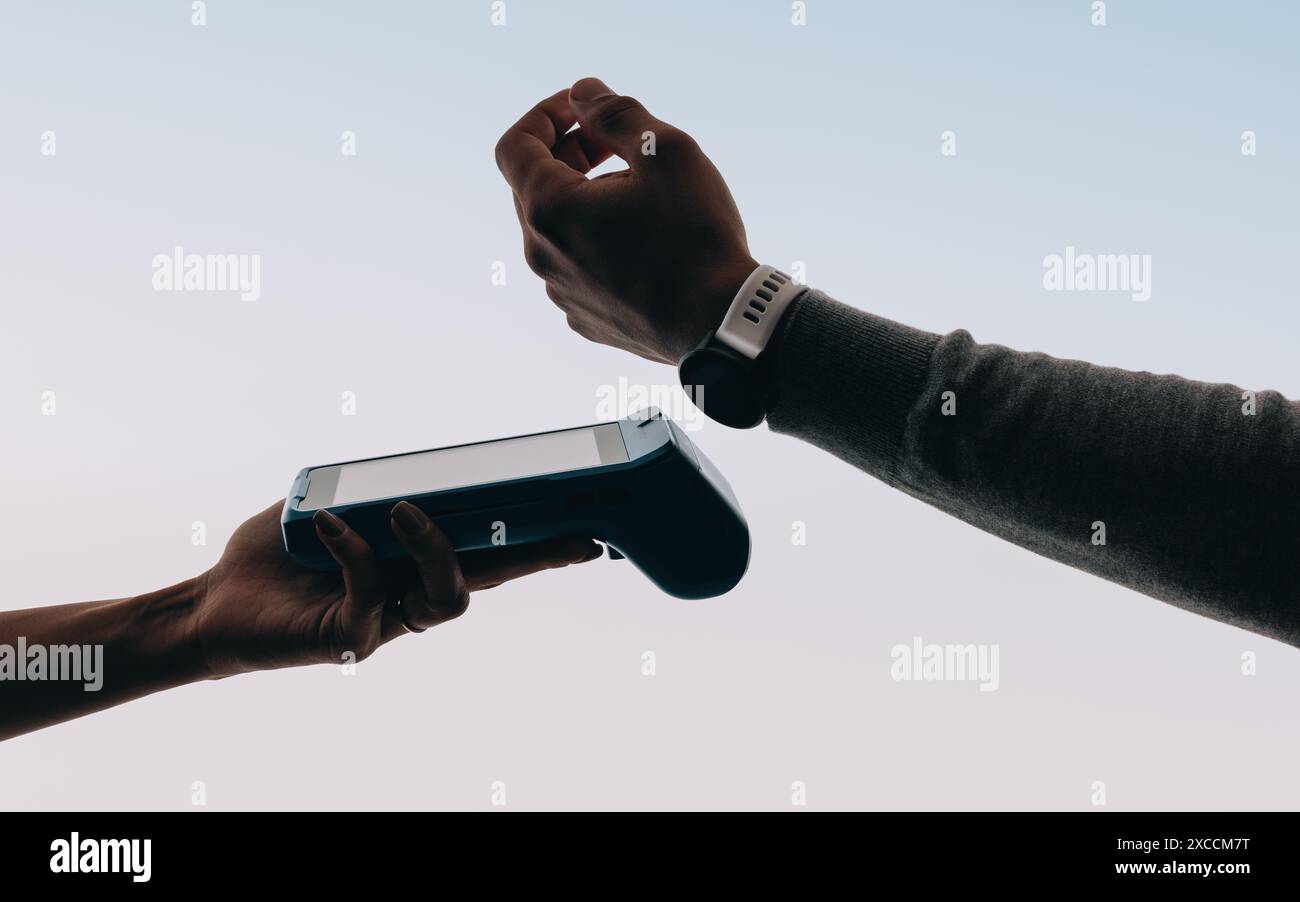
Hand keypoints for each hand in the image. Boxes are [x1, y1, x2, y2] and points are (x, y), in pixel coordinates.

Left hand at [192, 500, 601, 678]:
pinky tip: (329, 525)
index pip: (486, 554)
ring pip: (448, 596)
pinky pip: (373, 590)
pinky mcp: (351, 639)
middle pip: (488, 580)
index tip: (579, 532)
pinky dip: (354, 549)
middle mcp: (408, 597)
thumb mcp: (328, 506)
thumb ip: (368, 489)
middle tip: (567, 535)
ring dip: (435, 548)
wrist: (215, 602)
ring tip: (403, 511)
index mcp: (411, 566)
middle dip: (532, 557)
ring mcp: (385, 622)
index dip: (532, 546)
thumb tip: (410, 469)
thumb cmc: (273, 556)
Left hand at [496, 77, 758, 364]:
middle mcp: (543, 256)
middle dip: (571, 153)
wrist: (721, 325)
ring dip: (588, 200)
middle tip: (620, 144)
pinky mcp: (585, 319)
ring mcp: (562, 293)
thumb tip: (582, 93)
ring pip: (560, 229)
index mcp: (550, 210)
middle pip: (536, 187)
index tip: (584, 109)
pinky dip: (599, 242)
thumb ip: (615, 113)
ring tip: (643, 197)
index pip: (515, 146)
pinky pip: (578, 267)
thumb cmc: (696, 239)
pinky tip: (644, 241)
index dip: (546, 115)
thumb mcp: (666, 152)